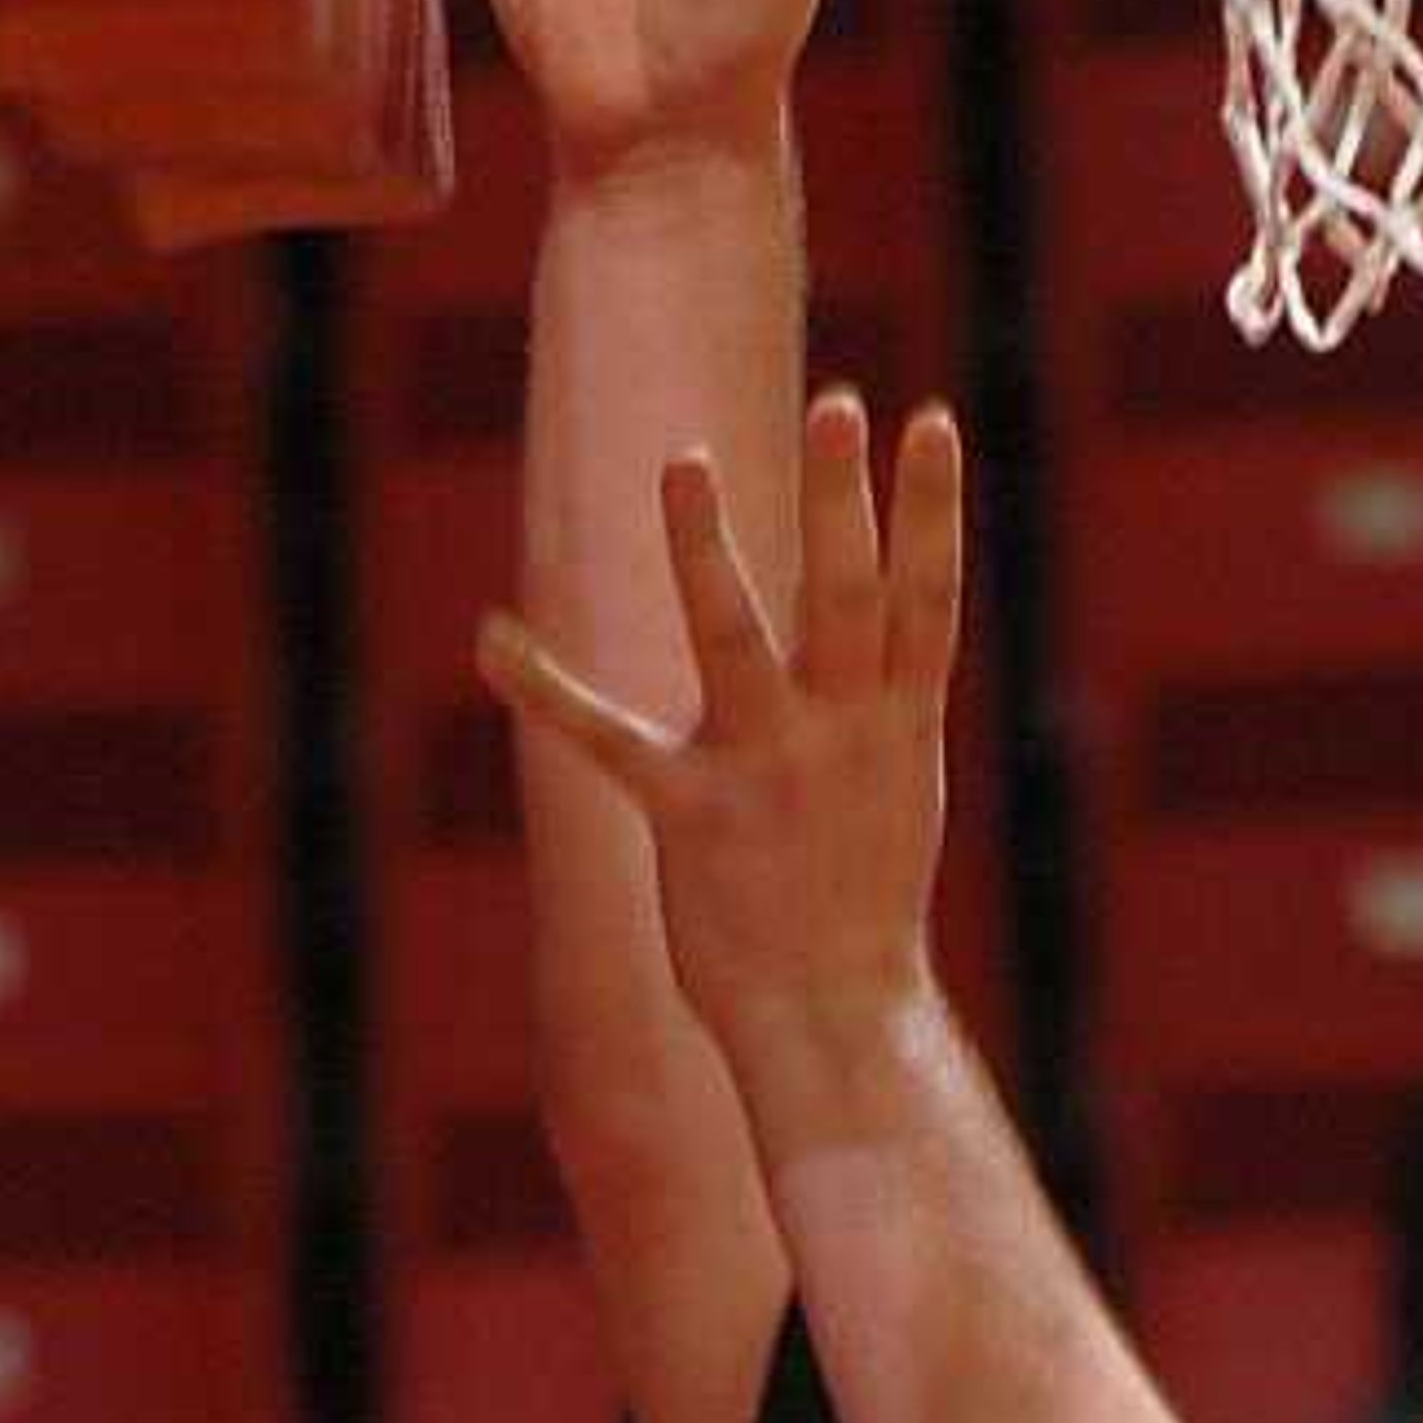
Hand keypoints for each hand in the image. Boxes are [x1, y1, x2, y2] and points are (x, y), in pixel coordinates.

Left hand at [480, 389, 963, 1136]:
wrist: (835, 1018)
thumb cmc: (859, 897)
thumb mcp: (893, 783)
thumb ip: (882, 695)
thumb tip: (894, 620)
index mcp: (899, 724)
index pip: (927, 596)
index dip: (930, 508)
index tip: (930, 421)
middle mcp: (839, 732)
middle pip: (848, 595)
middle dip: (843, 499)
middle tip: (841, 404)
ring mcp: (766, 768)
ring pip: (739, 638)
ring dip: (708, 549)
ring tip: (686, 463)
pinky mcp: (691, 814)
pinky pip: (608, 740)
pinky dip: (545, 688)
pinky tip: (492, 639)